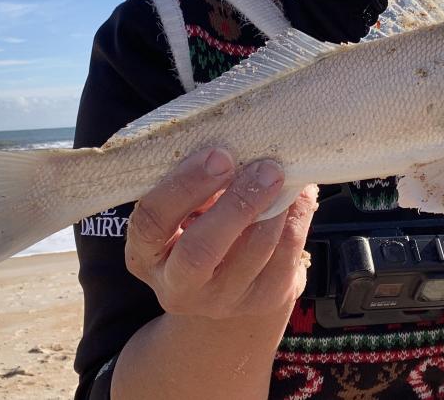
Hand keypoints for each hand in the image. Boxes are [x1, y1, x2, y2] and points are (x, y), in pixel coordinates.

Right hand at [124, 147, 317, 318]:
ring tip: (282, 174)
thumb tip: (238, 143)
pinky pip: (286, 255)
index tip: (219, 155)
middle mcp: (178, 286)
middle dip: (236, 203)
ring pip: (253, 251)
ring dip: (274, 206)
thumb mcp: (184, 209)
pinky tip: (297, 194)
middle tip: (264, 168)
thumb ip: (199, 183)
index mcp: (146, 254)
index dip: (185, 185)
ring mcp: (222, 300)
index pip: (152, 220)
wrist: (223, 287)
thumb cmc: (199, 229)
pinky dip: (296, 217)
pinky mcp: (262, 300)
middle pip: (200, 251)